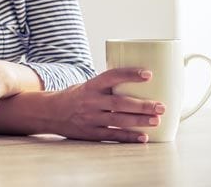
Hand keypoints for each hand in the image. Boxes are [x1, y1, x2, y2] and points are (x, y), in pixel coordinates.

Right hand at [48, 68, 163, 142]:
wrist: (49, 113)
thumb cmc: (73, 97)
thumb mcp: (86, 86)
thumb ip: (107, 87)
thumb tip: (137, 84)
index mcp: (90, 86)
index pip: (111, 76)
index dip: (130, 74)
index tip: (148, 74)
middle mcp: (90, 101)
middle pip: (119, 103)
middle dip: (142, 105)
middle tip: (161, 106)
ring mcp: (90, 118)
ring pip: (118, 120)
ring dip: (139, 121)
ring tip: (156, 120)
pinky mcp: (90, 133)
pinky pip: (113, 135)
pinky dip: (129, 137)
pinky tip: (143, 137)